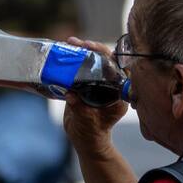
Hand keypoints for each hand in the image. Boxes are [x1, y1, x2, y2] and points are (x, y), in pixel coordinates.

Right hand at [62, 37, 127, 155]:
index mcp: (118, 93)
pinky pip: (82, 68)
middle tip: (79, 43)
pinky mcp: (87, 84)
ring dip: (82, 51)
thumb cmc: (91, 132)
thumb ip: (79, 108)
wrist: (85, 140)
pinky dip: (74, 60)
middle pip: (105, 60)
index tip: (95, 49)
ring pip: (94, 62)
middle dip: (92, 49)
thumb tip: (70, 95)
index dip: (107, 55)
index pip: (118, 67)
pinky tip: (64, 52)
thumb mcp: (86, 121)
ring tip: (70, 42)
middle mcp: (111, 85)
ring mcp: (99, 83)